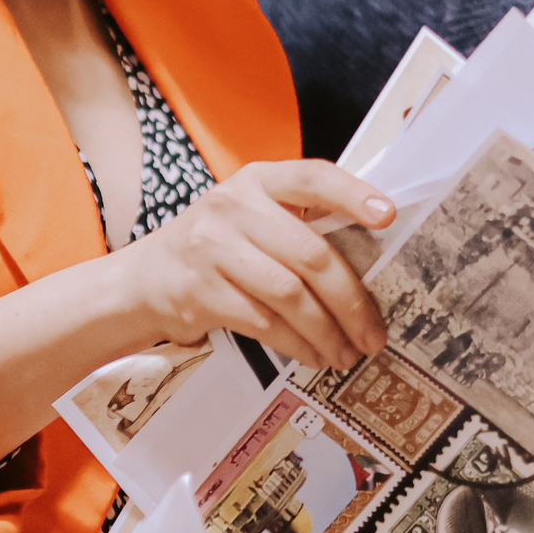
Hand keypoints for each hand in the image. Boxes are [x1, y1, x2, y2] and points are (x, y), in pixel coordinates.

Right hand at [125, 160, 393, 371]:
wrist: (146, 279)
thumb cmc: (219, 248)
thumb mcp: (252, 218)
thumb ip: (301, 224)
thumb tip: (374, 262)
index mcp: (258, 181)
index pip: (313, 176)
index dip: (353, 195)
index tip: (387, 216)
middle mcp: (234, 207)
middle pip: (310, 254)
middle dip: (351, 301)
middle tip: (374, 333)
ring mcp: (213, 248)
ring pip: (290, 295)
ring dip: (327, 331)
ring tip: (348, 353)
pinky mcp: (201, 291)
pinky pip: (264, 323)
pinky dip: (297, 345)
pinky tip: (314, 356)